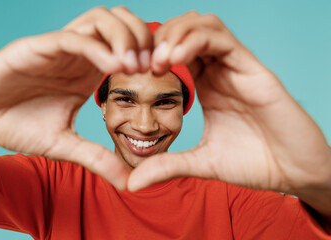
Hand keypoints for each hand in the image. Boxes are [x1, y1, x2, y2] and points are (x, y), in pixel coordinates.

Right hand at [0, 7, 151, 189]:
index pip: (127, 46)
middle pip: (121, 22)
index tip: (163, 75)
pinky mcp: (38, 47)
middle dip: (144, 38)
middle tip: (154, 66)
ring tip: (135, 66)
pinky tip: (114, 66)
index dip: (150, 54)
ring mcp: (59, 48)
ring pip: (100, 20)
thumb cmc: (18, 125)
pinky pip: (73, 37)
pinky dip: (97, 47)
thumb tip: (129, 182)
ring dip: (124, 37)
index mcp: (88, 71)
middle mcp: (79, 54)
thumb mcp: (66, 147)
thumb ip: (97, 158)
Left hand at [128, 11, 330, 193]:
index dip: (152, 54)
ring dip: (175, 35)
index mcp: (208, 87)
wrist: (294, 172)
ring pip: (204, 26)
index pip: (176, 52)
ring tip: (157, 59)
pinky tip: (176, 58)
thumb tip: (132, 182)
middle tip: (142, 63)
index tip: (133, 72)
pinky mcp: (253, 70)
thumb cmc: (253, 164)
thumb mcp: (200, 163)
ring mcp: (236, 68)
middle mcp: (221, 72)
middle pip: (187, 31)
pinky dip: (195, 41)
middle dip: (159, 38)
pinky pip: (222, 40)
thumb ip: (167, 166)